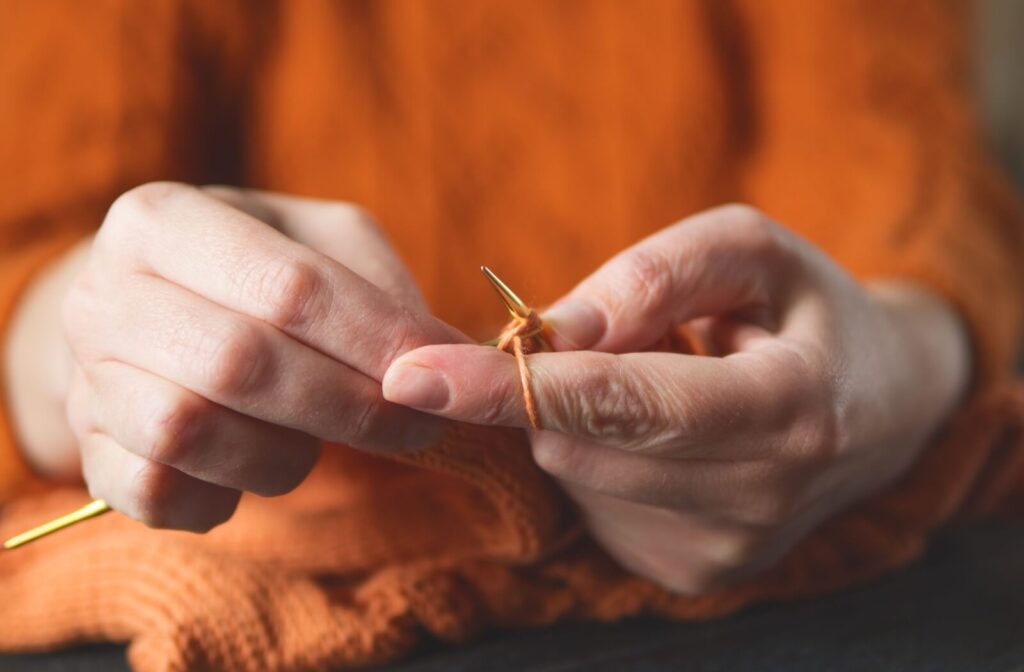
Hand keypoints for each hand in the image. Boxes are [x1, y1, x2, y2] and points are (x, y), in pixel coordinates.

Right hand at [56, 182, 462, 530]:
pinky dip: (228, 493)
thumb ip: (383, 289)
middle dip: (349, 406)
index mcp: (162, 220)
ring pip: (192, 434)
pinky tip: (262, 463)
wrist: (150, 315)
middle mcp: (104, 296)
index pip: (287, 286)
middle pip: (239, 363)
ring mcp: (86, 379)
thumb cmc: (256, 273)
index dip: (376, 339)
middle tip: (417, 426)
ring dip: (285, 452)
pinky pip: (161, 493)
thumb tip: (449, 357)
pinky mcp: (91, 454)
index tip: (442, 371)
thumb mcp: (323, 244)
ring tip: (322, 436)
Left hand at [382, 205, 970, 592]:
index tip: (412, 374)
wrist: (881, 410)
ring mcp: (723, 553)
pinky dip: (596, 454)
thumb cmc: (810, 312)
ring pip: (571, 473)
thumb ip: (658, 273)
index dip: (511, 385)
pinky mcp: (692, 574)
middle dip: (542, 381)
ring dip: (573, 416)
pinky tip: (655, 432)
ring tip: (654, 380)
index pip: (623, 402)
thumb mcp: (755, 251)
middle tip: (590, 332)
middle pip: (576, 442)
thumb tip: (555, 328)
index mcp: (788, 409)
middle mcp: (758, 500)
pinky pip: (590, 503)